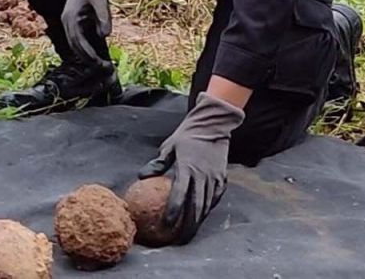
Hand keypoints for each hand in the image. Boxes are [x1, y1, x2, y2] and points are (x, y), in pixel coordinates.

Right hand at [60, 0, 112, 69]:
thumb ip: (103, 16)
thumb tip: (105, 35)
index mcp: (71, 17)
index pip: (78, 40)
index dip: (87, 53)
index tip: (98, 62)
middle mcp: (67, 22)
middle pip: (75, 45)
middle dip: (87, 58)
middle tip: (101, 67)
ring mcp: (68, 24)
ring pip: (75, 45)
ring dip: (85, 55)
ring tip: (99, 64)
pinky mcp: (73, 24)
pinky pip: (77, 40)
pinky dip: (84, 49)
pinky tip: (94, 55)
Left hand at [138, 92, 244, 244]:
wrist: (213, 125)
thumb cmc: (187, 135)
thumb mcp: (169, 146)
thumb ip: (157, 163)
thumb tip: (142, 176)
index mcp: (188, 167)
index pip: (180, 194)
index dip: (174, 211)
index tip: (166, 224)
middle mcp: (203, 175)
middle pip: (196, 206)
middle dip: (188, 225)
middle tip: (178, 240)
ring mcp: (215, 178)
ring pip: (207, 205)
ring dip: (198, 221)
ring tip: (189, 234)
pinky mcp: (223, 178)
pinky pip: (215, 198)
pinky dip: (208, 209)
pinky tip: (201, 218)